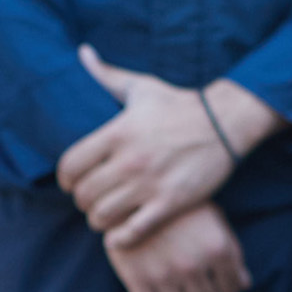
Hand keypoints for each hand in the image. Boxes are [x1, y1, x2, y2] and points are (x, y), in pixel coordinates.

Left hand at [58, 50, 277, 244]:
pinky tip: (121, 233)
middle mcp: (129, 160)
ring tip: (107, 214)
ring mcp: (150, 184)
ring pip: (102, 216)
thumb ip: (106, 74)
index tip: (72, 182)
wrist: (225, 122)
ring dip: (99, 219)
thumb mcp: (141, 86)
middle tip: (92, 198)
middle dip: (83, 200)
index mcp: (116, 132)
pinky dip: (121, 238)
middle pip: (83, 195)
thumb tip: (82, 53)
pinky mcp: (170, 203)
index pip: (69, 167)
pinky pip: (132, 232)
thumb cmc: (178, 104)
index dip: (65, 179)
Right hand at [100, 201, 249, 291]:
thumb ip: (231, 251)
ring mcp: (165, 274)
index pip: (231, 291)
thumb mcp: (212, 219)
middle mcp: (193, 265)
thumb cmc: (179, 206)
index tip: (214, 283)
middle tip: (192, 289)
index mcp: (217, 248)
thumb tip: (243, 284)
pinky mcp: (137, 278)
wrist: (133, 191)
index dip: (224, 289)